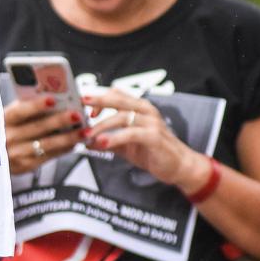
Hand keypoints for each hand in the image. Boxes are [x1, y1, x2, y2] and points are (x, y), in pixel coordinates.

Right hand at [3, 96, 87, 173]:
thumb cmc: (7, 128)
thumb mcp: (8, 117)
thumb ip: (25, 108)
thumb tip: (54, 97)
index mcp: (2, 120)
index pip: (19, 112)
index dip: (35, 106)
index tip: (53, 99)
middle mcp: (8, 137)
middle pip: (37, 128)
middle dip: (59, 121)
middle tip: (78, 115)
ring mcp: (16, 153)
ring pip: (46, 144)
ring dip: (68, 138)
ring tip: (85, 131)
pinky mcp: (25, 166)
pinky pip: (48, 156)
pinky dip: (64, 149)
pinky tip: (75, 142)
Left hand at [82, 89, 209, 191]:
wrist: (179, 166)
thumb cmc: (153, 152)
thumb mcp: (126, 145)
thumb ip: (108, 140)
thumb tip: (86, 141)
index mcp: (140, 108)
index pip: (117, 94)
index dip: (100, 98)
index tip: (85, 106)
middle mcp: (146, 111)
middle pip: (118, 99)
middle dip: (97, 100)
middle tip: (80, 102)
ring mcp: (152, 123)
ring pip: (122, 117)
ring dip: (101, 126)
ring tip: (87, 135)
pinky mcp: (154, 137)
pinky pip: (131, 133)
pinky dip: (114, 137)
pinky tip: (102, 143)